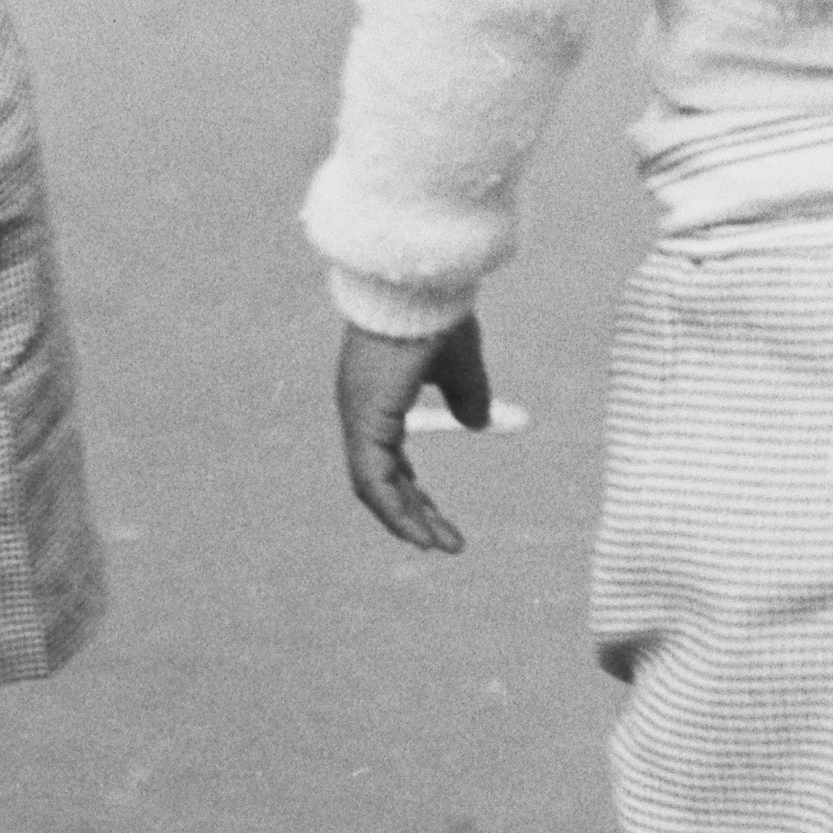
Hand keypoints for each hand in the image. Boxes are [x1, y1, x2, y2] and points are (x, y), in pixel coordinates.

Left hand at [335, 314, 489, 556]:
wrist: (421, 285)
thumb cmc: (437, 316)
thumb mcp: (459, 363)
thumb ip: (466, 391)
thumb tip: (474, 421)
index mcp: (377, 396)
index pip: (386, 454)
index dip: (410, 487)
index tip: (435, 514)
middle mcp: (361, 409)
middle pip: (380, 475)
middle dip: (413, 511)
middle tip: (445, 541)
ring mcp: (358, 415)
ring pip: (374, 485)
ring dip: (406, 520)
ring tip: (439, 547)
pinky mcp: (364, 421)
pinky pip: (373, 481)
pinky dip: (395, 512)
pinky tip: (421, 535)